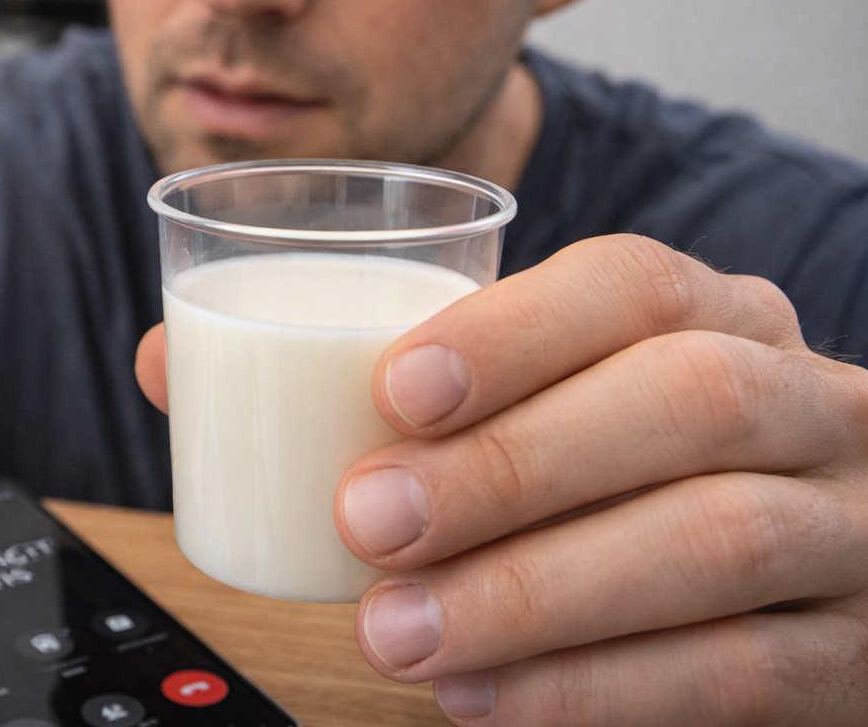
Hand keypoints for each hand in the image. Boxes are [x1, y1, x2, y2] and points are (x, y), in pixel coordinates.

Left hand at [135, 234, 867, 723]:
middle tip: (368, 522)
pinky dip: (598, 691)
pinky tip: (483, 700)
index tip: (395, 388)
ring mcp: (848, 523)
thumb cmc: (623, 465)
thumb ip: (378, 381)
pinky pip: (741, 672)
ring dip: (538, 594)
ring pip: (714, 540)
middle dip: (511, 465)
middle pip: (681, 402)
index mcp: (714, 313)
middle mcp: (803, 397)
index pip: (633, 284)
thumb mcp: (540, 396)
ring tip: (398, 632)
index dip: (515, 330)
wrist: (803, 575)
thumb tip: (170, 361)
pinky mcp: (858, 652)